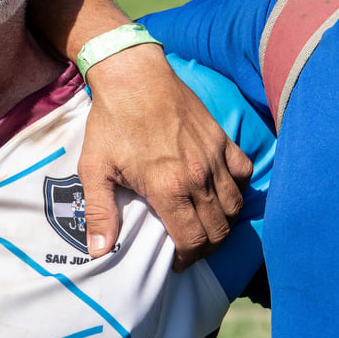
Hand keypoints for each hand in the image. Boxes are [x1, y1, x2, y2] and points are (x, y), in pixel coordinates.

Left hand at [77, 43, 250, 264]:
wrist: (133, 76)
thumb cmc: (111, 122)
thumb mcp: (95, 168)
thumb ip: (100, 212)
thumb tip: (99, 251)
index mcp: (168, 187)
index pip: (193, 239)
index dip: (187, 258)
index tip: (176, 261)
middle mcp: (198, 176)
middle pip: (218, 229)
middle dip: (206, 247)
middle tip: (190, 248)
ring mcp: (214, 156)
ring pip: (234, 205)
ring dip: (223, 222)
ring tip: (204, 225)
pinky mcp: (221, 138)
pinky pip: (243, 172)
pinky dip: (237, 187)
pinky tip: (220, 190)